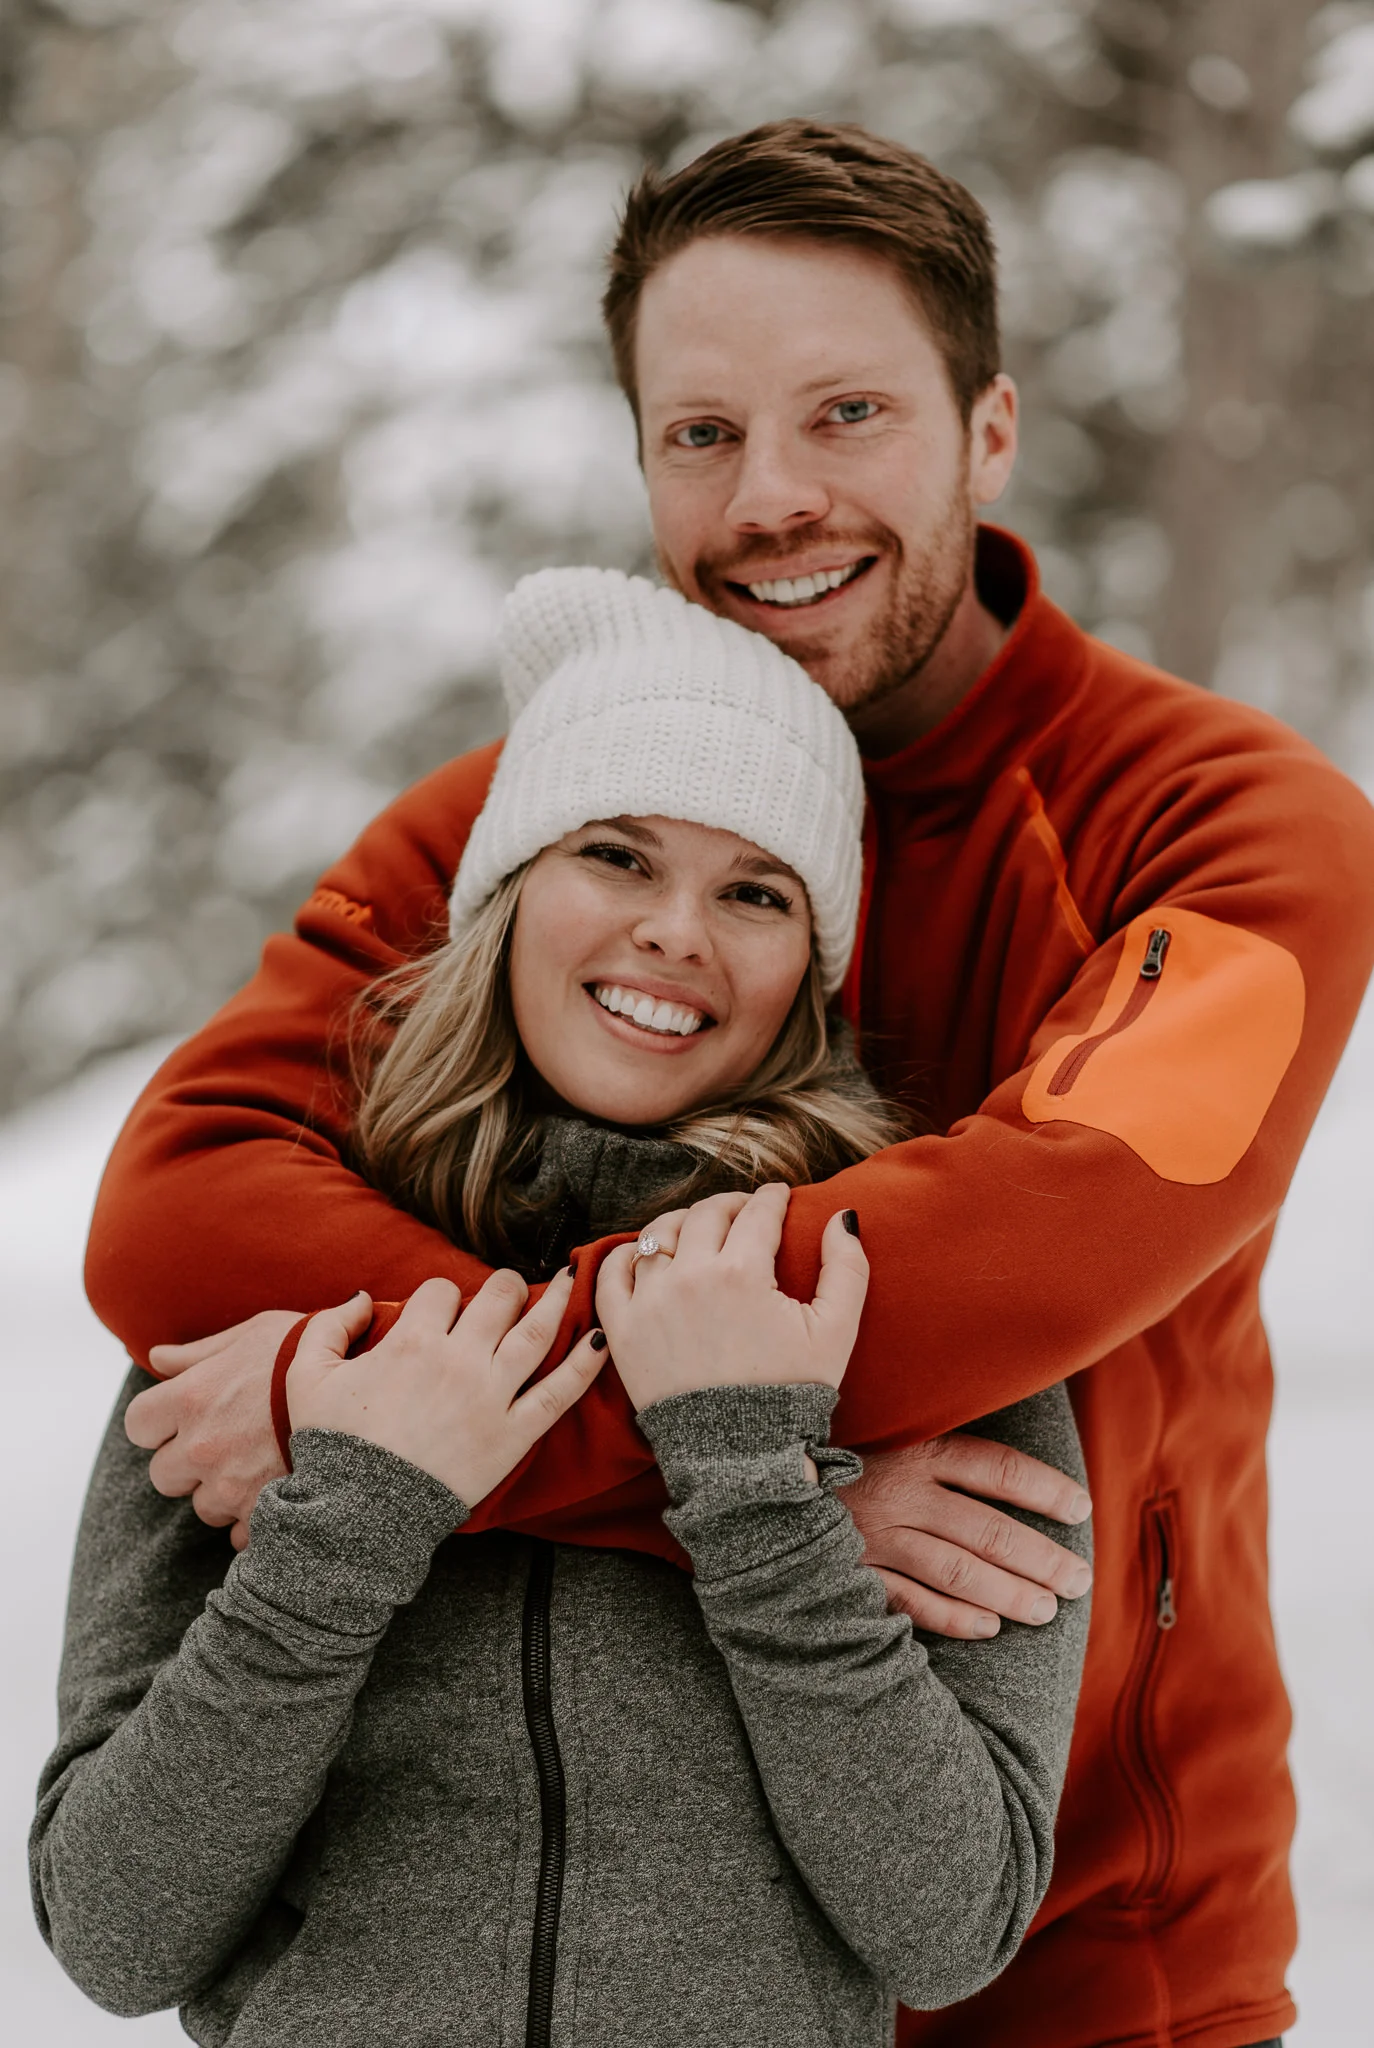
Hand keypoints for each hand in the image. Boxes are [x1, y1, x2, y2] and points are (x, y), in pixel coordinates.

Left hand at [127, 1310, 301, 1550]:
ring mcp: (230, 1484)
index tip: (182, 1418)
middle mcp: (202, 1446)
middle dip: (187, 1463)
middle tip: (225, 1444)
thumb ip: (199, 1351)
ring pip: (202, 1507)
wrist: (366, 1391)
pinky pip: (239, 1534)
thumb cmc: (307, 1353)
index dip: (157, 1423)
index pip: (138, 1424)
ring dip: (223, 1491)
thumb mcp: (255, 1332)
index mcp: (192, 1397)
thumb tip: (155, 1355)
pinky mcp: (261, 1512)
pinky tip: (278, 1491)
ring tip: (261, 1466)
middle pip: (163, 1474)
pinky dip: (255, 1518)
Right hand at [287, 1269, 605, 1506]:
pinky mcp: (515, 1434)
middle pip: (497, 1297)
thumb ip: (329, 1325)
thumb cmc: (332, 1446)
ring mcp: (492, 1396)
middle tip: (506, 1290)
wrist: (358, 1517)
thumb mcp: (306, 1377)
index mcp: (412, 1341)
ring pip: (537, 1331)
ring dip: (555, 1299)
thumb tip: (365, 1297)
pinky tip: (602, 1338)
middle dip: (502, 1286)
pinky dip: (586, 1363)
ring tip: (568, 1280)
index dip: (437, 1297)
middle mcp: (459, 1360)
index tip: (436, 1315)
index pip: (439, 1291)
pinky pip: (561, 1392)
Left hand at [596, 1184, 867, 1408]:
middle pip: (708, 1213)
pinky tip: (645, 1256)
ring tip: (699, 1230)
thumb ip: (847, 1267)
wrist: (739, 1457)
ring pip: (657, 1233)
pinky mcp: (622, 1329)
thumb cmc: (791, 1393)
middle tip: (746, 1212)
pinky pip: (611, 1272)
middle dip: (732, 1204)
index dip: (773, 1198)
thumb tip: (842, 1216)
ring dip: (682, 1223)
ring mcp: (650, 1302)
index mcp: (742, 1272)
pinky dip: (625, 1256)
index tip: (779, 1198)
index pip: (758, 1210)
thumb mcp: (836, 1331)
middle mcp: (690, 1277)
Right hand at [847, 1435, 1093, 1639]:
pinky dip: (953, 1619)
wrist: (761, 1488)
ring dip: (1010, 1594)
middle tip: (1080, 1579)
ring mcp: (875, 1538)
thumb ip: (941, 1449)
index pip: (996, 1469)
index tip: (1080, 1509)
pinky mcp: (852, 1576)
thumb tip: (1009, 1468)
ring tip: (1048, 1610)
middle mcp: (900, 1494)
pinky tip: (989, 1629)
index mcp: (915, 1451)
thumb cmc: (839, 1457)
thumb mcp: (890, 1433)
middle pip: (988, 1530)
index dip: (1044, 1490)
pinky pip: (911, 1604)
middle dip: (1043, 1558)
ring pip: (959, 1572)